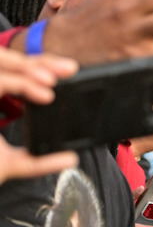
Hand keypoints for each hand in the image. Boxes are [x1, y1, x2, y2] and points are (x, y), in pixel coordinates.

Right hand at [0, 48, 78, 183]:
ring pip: (0, 65)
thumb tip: (71, 158)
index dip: (40, 67)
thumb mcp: (11, 165)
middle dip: (40, 62)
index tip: (69, 71)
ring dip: (29, 69)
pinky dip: (23, 84)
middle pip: (6, 62)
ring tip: (55, 82)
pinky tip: (45, 96)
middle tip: (70, 68)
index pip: (15, 73)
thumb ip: (40, 161)